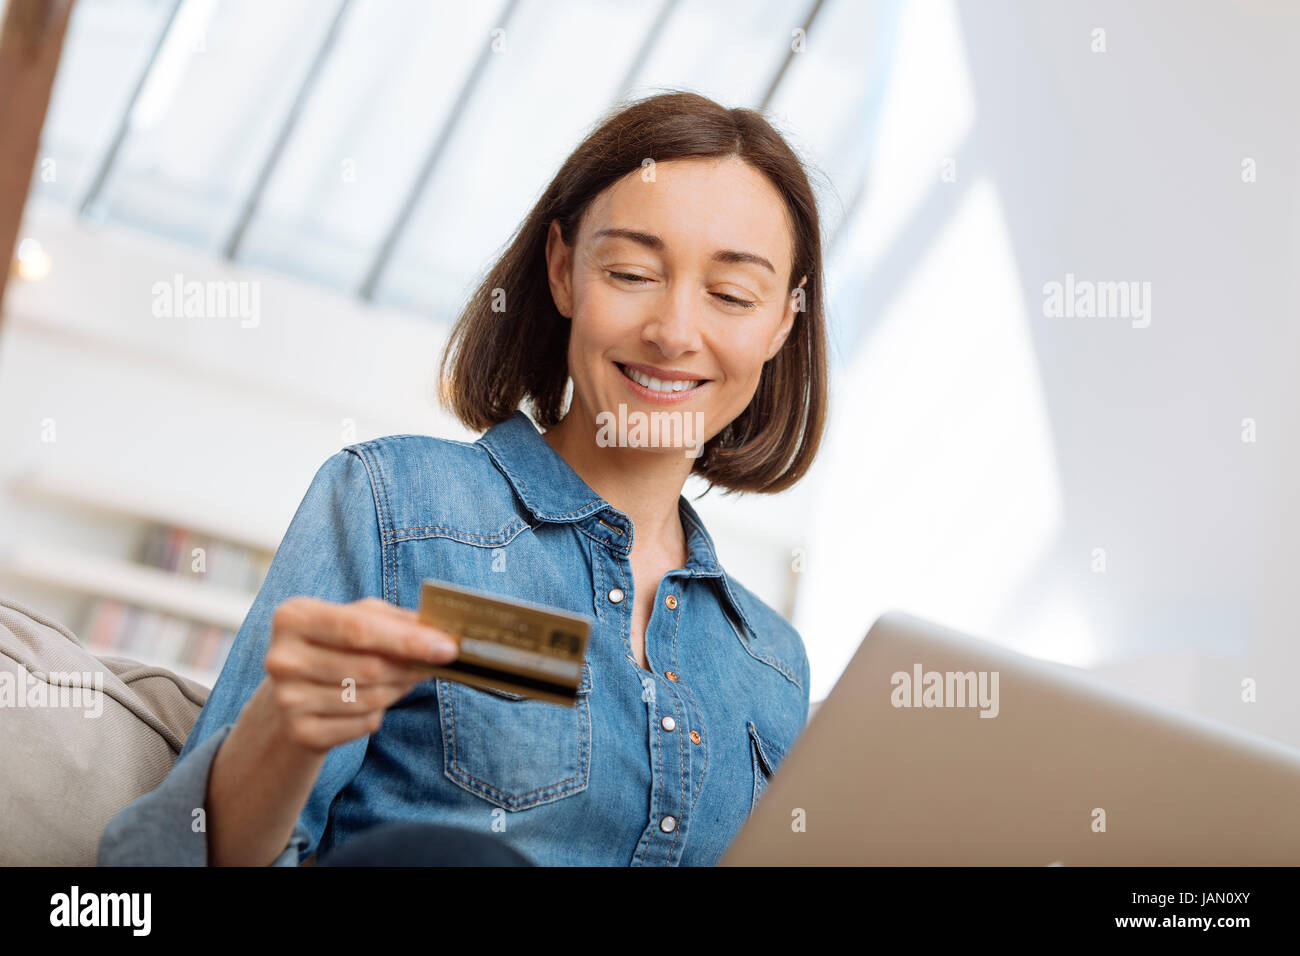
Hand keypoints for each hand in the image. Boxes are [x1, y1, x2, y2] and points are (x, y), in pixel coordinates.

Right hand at [261, 596, 456, 752]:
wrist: (290, 696)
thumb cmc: (334, 647)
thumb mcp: (356, 619)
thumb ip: (395, 620)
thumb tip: (439, 633)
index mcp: (293, 617)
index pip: (359, 629)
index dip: (408, 640)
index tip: (448, 648)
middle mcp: (282, 658)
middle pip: (369, 667)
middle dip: (410, 667)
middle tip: (435, 664)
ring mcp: (288, 699)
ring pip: (370, 698)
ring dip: (398, 689)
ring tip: (402, 680)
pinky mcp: (300, 733)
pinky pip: (363, 724)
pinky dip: (379, 714)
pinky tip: (373, 702)